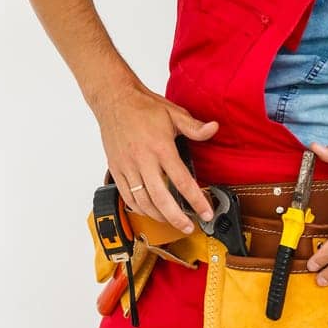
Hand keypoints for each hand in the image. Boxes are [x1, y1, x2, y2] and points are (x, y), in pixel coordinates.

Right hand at [90, 83, 218, 234]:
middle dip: (177, 218)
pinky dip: (139, 208)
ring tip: (172, 221)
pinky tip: (150, 211)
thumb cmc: (143, 107)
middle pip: (161, 198)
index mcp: (160, 147)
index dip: (196, 200)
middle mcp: (142, 159)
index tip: (206, 212)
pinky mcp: (116, 169)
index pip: (182, 180)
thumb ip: (194, 127)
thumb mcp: (173, 113)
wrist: (114, 100)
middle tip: (189, 227)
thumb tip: (214, 128)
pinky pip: (126, 196)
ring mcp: (127, 166)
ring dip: (158, 216)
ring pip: (142, 201)